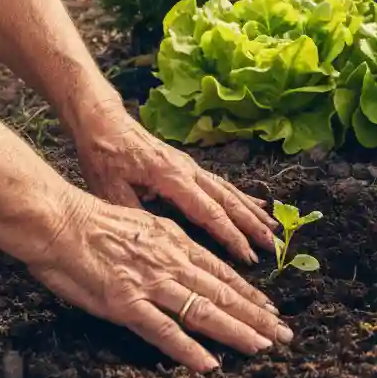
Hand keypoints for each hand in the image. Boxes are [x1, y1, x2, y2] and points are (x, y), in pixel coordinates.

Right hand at [27, 193, 292, 370]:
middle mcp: (170, 261)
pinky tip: (209, 364)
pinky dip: (188, 349)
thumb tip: (183, 257)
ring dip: (236, 331)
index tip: (271, 309)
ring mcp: (150, 283)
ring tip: (263, 346)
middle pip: (222, 292)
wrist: (58, 220)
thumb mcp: (141, 224)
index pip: (220, 271)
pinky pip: (163, 330)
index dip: (249, 293)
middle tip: (284, 334)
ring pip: (204, 310)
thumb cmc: (92, 221)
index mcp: (174, 241)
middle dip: (256, 314)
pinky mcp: (126, 303)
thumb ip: (165, 243)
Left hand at [72, 103, 275, 265]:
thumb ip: (134, 215)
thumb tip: (153, 243)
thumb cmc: (104, 154)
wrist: (103, 122)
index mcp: (171, 177)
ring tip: (273, 228)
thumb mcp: (109, 189)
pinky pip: (220, 184)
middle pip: (227, 200)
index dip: (230, 235)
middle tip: (273, 246)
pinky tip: (256, 205)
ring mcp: (190, 166)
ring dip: (252, 211)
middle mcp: (187, 170)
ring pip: (228, 191)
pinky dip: (241, 196)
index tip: (247, 256)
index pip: (208, 212)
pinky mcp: (187, 165)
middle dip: (251, 225)